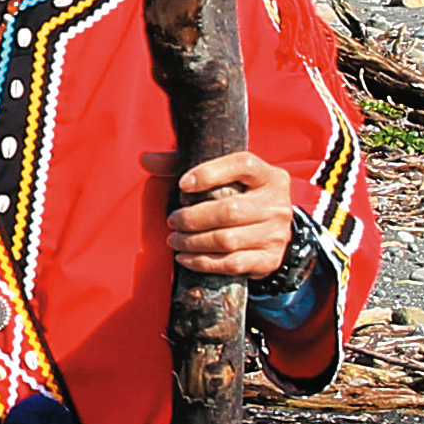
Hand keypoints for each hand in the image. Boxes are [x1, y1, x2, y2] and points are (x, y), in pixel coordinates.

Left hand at [168, 147, 294, 281]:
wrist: (273, 229)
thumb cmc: (240, 195)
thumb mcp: (222, 175)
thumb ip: (183, 164)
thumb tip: (146, 159)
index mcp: (268, 175)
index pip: (242, 165)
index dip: (210, 173)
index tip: (182, 185)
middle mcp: (278, 204)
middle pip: (231, 210)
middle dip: (193, 218)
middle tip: (172, 220)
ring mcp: (277, 234)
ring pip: (227, 240)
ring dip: (193, 242)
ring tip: (174, 239)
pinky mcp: (270, 260)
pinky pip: (232, 264)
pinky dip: (203, 263)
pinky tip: (185, 258)